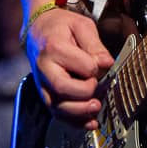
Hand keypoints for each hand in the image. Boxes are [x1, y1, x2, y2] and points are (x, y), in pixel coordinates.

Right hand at [26, 7, 113, 128]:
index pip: (81, 65)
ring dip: (80, 112)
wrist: (39, 30)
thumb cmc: (60, 27)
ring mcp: (42, 83)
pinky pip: (56, 113)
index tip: (100, 64)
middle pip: (63, 88)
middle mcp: (44, 68)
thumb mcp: (81, 26)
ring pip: (58, 106)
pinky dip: (74, 121)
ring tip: (95, 107)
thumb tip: (107, 63)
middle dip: (86, 92)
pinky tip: (89, 121)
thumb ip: (95, 45)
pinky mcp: (45, 93)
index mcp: (54, 47)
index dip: (95, 68)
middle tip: (98, 88)